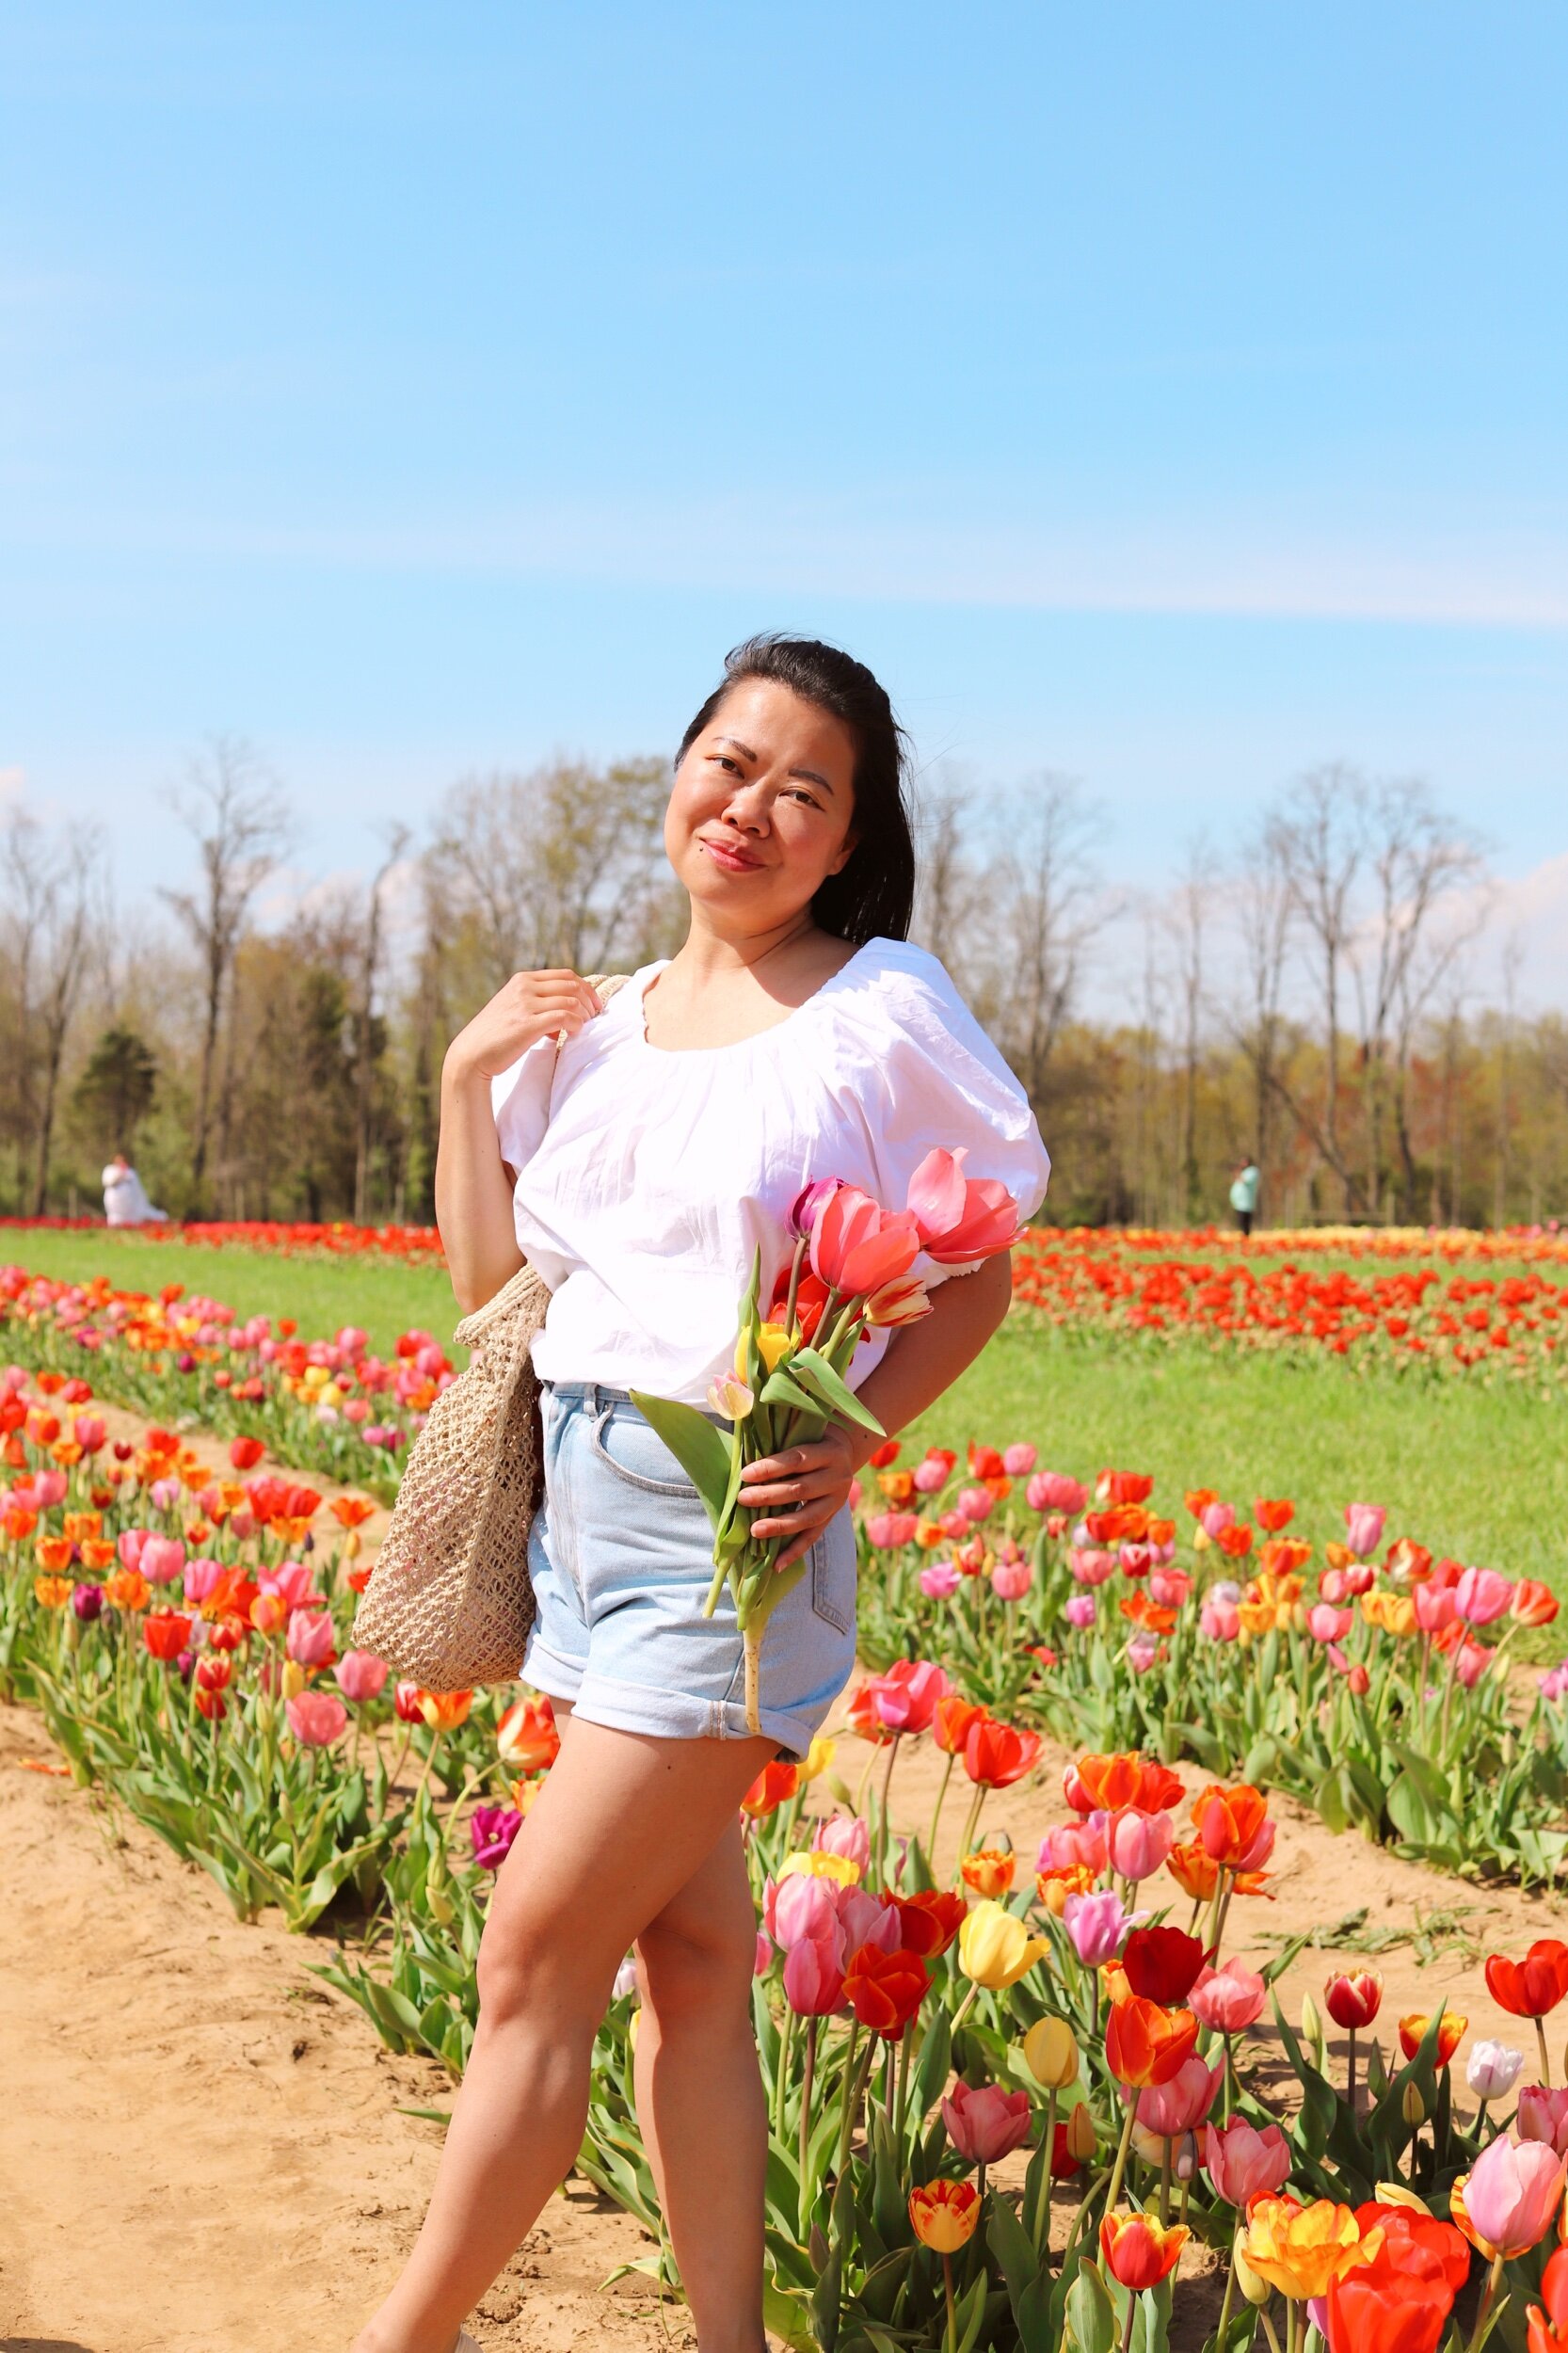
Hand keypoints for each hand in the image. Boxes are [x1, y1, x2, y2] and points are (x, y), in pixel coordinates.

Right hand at [444, 968, 604, 1085]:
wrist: (471, 1054)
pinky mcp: (527, 1024)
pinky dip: (575, 1025)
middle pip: (572, 984)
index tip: (595, 1005)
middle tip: (593, 1018)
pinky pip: (564, 1017)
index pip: (566, 975)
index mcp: (523, 979)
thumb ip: (537, 1003)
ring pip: (571, 1000)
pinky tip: (573, 1034)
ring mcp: (525, 1004)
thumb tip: (567, 1011)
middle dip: (589, 1001)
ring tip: (582, 1028)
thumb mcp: (514, 1008)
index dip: (586, 989)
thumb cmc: (495, 1036)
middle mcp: (524, 987)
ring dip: (584, 1015)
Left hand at [739, 1424, 859, 1571]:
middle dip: (769, 1495)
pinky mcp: (832, 1518)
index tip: (745, 1474)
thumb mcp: (803, 1429)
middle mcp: (838, 1476)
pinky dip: (794, 1552)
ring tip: (755, 1530)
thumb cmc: (812, 1437)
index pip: (797, 1460)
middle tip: (743, 1498)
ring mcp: (837, 1501)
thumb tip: (744, 1439)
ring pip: (808, 1517)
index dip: (771, 1467)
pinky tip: (776, 1564)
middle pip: (801, 1489)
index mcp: (830, 1451)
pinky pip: (813, 1537)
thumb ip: (780, 1436)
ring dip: (780, 1525)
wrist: (843, 1451)